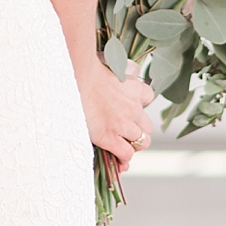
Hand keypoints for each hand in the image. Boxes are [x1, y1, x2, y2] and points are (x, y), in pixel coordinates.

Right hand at [78, 59, 153, 175]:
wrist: (76, 78)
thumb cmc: (88, 70)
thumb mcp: (113, 66)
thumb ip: (123, 72)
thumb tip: (131, 71)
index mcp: (135, 88)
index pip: (148, 98)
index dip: (139, 106)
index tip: (129, 109)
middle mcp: (133, 107)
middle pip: (148, 126)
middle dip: (139, 131)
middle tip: (125, 134)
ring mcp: (123, 123)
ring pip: (141, 142)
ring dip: (132, 145)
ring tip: (121, 146)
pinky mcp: (109, 136)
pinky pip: (126, 153)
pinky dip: (124, 158)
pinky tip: (118, 159)